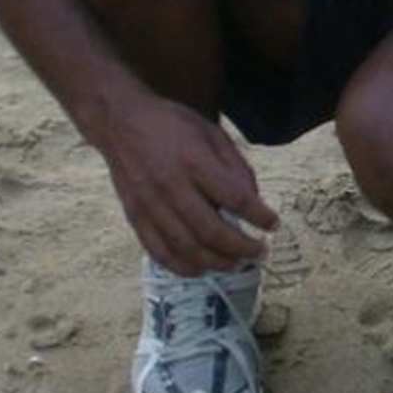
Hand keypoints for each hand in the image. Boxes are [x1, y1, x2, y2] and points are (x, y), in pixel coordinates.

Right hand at [93, 90, 277, 275]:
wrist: (119, 122)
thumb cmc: (172, 125)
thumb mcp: (212, 133)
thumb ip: (235, 167)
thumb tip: (253, 201)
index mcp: (194, 161)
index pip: (235, 198)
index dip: (259, 216)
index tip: (273, 225)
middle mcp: (171, 186)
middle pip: (211, 230)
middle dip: (241, 248)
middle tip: (260, 252)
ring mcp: (150, 205)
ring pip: (186, 247)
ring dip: (216, 262)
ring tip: (236, 265)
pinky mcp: (135, 217)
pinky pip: (158, 251)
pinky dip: (182, 267)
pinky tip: (201, 270)